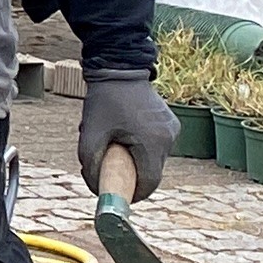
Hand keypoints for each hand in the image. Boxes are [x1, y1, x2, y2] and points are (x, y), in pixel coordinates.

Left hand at [77, 70, 174, 201]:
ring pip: (154, 158)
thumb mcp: (90, 135)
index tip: (119, 194)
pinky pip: (156, 144)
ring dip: (135, 157)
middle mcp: (168, 138)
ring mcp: (172, 129)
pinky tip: (124, 130)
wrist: (118, 69)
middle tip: (109, 164)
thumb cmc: (103, 101)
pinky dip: (141, 144)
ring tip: (114, 139)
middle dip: (130, 172)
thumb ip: (92, 165)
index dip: (134, 193)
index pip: (149, 183)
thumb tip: (97, 189)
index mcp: (152, 143)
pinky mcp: (171, 122)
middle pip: (151, 170)